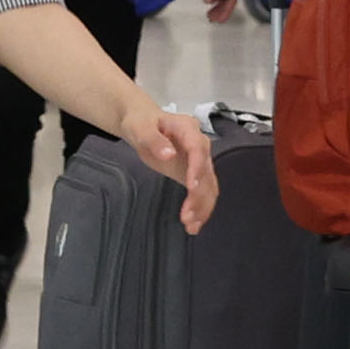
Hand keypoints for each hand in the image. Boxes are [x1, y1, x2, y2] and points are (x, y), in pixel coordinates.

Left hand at [125, 101, 217, 233]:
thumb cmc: (141, 123)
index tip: (192, 187)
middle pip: (206, 171)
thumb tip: (169, 154)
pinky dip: (201, 208)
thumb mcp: (141, 128)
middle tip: (187, 216)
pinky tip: (194, 224)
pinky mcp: (193, 173)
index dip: (197, 168)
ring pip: (208, 185)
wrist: (143, 123)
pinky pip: (202, 191)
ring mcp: (198, 160)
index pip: (198, 148)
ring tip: (191, 225)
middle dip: (200, 195)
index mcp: (187, 129)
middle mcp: (199, 145)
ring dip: (203, 206)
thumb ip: (154, 140)